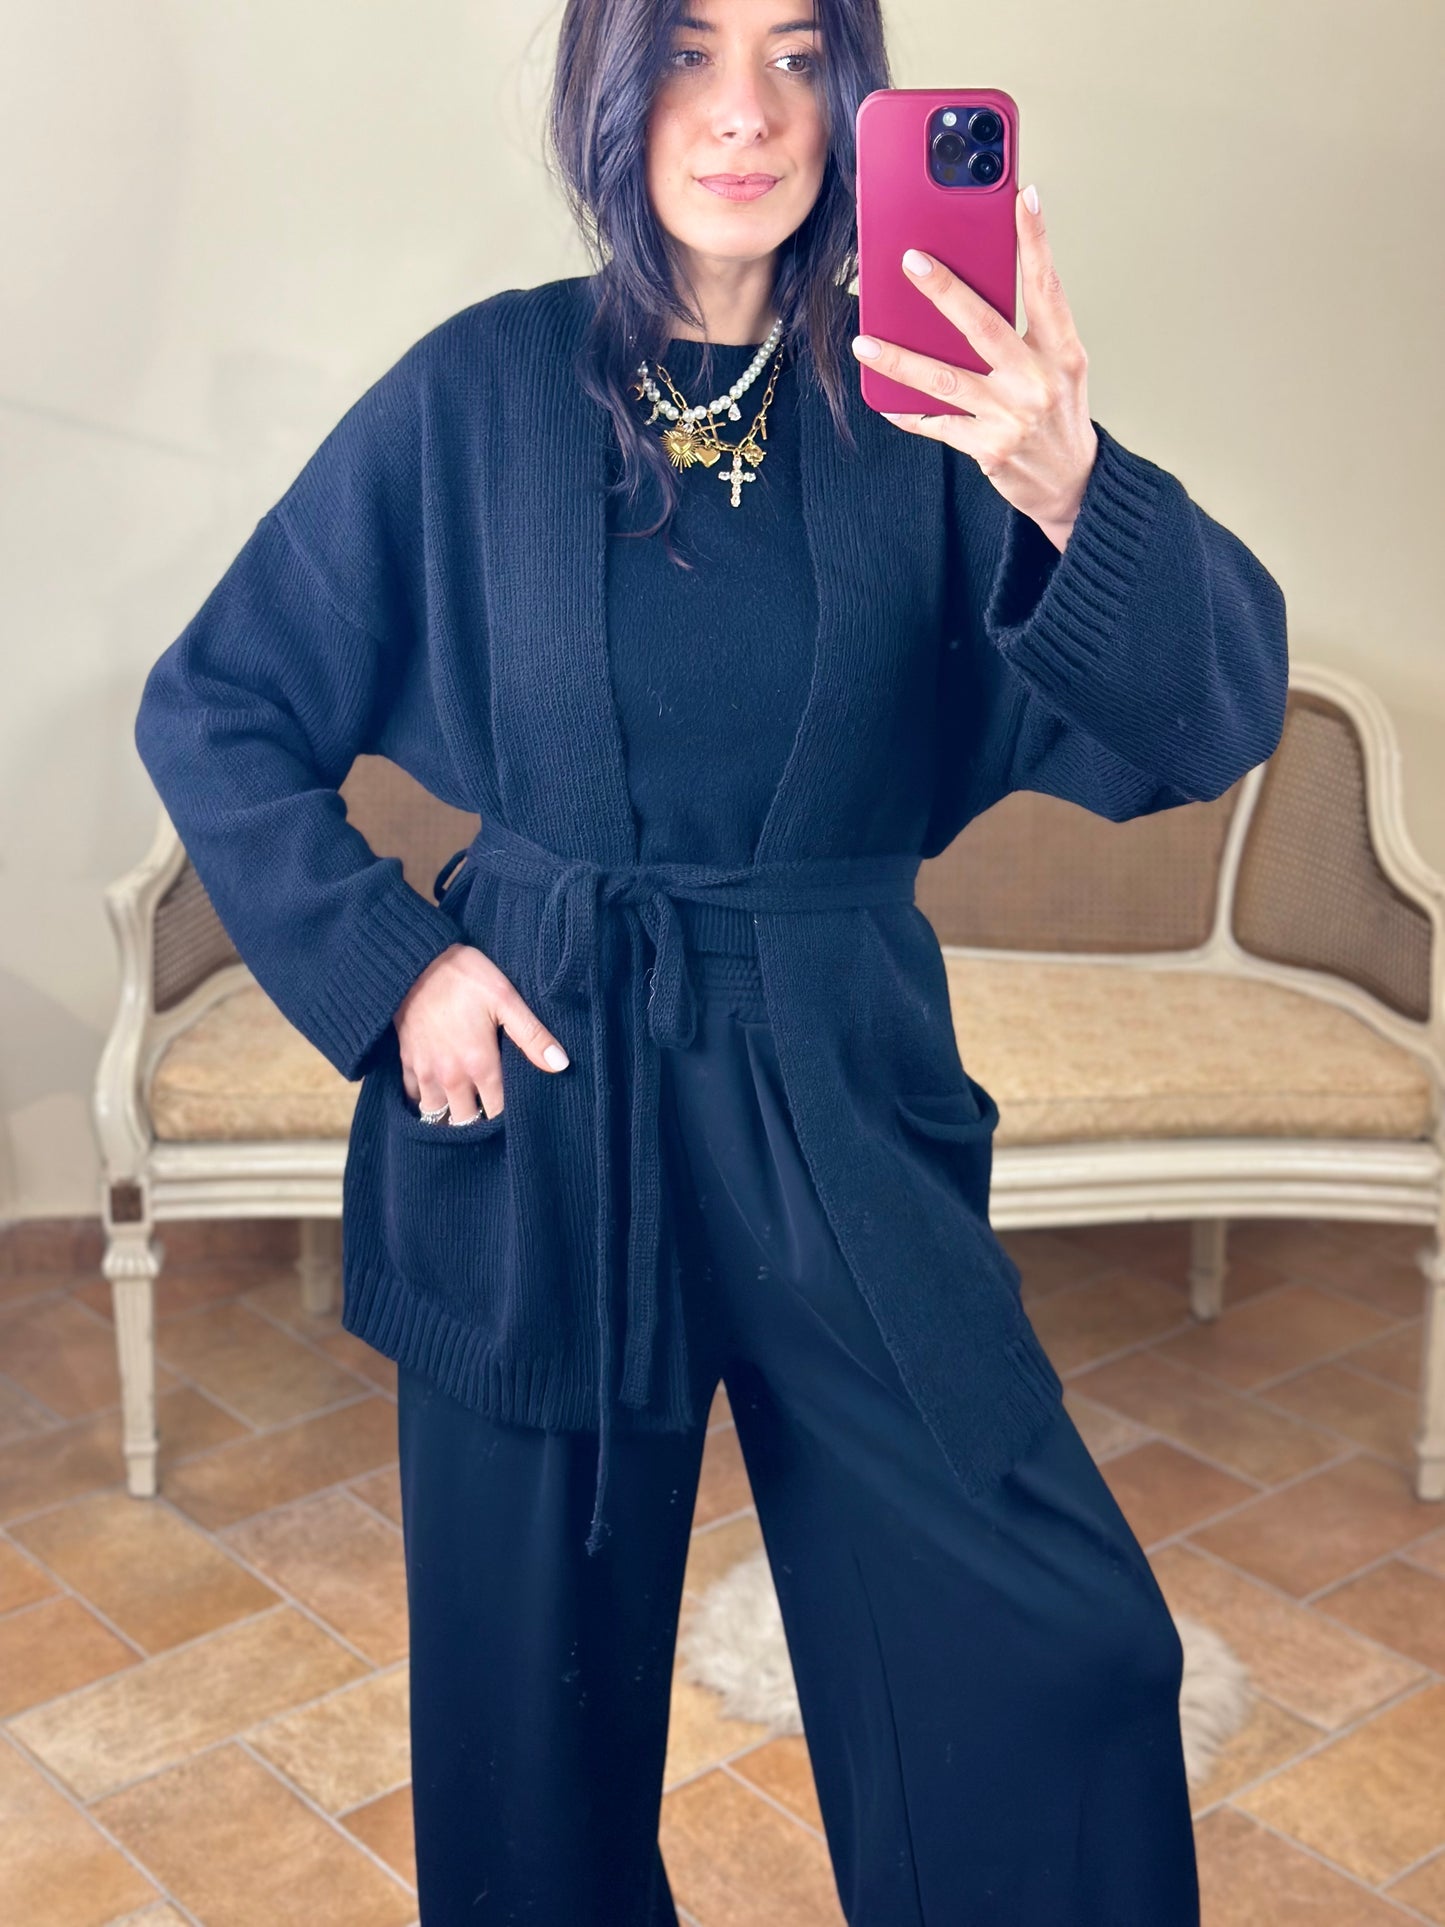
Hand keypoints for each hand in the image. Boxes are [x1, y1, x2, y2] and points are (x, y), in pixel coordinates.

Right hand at [393, 944, 569, 1122]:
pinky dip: (424, 1100)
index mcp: (481, 1065)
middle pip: (466, 1121)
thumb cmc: (464, 977)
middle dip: (478, 1123)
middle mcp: (452, 1077)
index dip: (507, 1118)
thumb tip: (561, 1065)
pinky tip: (437, 1093)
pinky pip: (413, 1096)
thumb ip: (532, 1036)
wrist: (413, 962)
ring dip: (450, 1116)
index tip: (516, 1115)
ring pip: (436, 1114)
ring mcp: (426, 1071)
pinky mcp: (407, 1061)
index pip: (497, 1112)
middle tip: (490, 1114)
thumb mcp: (506, 999)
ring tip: (465, 1110)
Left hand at [851, 183, 1098, 551]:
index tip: (1022, 198)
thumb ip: (1030, 332)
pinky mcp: (987, 448)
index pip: (1047, 287)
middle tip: (911, 261)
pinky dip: (908, 411)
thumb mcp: (1061, 368)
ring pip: (945, 380)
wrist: (1071, 485)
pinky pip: (937, 423)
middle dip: (945, 292)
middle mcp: (1037, 381)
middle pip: (983, 328)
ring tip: (866, 342)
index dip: (1035, 241)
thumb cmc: (1059, 415)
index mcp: (1062, 352)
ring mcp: (1010, 417)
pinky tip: (884, 398)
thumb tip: (974, 289)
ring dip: (900, 360)